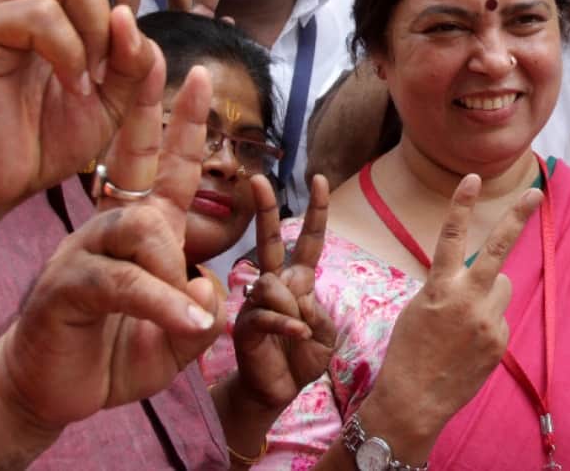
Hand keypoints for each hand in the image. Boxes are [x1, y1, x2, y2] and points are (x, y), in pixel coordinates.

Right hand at [0, 62, 223, 432]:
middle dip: (159, 114)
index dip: (182, 124)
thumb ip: (200, 311)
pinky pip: (122, 280)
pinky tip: (185, 322)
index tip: (197, 77)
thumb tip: (206, 283)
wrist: (46, 394)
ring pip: (139, 228)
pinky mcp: (65, 286)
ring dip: (173, 270)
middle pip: (136, 164)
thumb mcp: (176, 337)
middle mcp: (110, 229)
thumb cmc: (111, 355)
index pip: (165, 167)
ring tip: (186, 317)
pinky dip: (160, 303)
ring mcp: (83, 252)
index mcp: (140, 231)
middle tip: (189, 73)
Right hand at [233, 173, 335, 408]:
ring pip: (274, 284)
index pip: (309, 241)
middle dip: (265, 208)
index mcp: (298, 281)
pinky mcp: (245, 323)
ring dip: (294, 310)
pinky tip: (298, 334)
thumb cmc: (301, 359)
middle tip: (258, 179)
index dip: (317, 211)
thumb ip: (317, 309)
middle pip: (270, 239)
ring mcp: (256, 302)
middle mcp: (274, 284)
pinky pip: (267, 313)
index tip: (320, 180)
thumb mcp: (324, 332)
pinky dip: (288, 324)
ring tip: (298, 334)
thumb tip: (293, 294)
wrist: (276, 391)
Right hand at [358, 174, 540, 459]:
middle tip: (536, 193)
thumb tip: (478, 277)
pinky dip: (488, 322)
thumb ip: (448, 286)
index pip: (450, 237)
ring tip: (464, 321)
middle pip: (498, 250)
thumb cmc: (408, 351)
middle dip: (517, 218)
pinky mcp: (500, 341)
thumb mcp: (418, 308)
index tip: (473, 178)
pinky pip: (500, 316)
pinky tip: (468, 344)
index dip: (462, 205)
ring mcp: (487, 321)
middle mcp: (467, 300)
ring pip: (501, 286)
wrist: (414, 402)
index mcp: (438, 288)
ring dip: (489, 292)